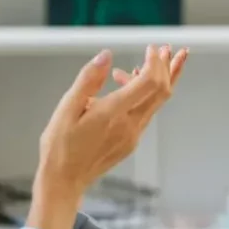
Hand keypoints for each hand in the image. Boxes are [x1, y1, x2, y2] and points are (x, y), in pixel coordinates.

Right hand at [30, 44, 185, 228]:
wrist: (63, 180)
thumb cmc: (60, 146)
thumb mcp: (66, 108)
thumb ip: (88, 80)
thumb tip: (106, 55)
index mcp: (112, 114)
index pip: (149, 82)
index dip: (155, 61)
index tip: (151, 48)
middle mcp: (129, 125)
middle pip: (163, 91)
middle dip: (169, 67)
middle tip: (169, 49)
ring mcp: (133, 135)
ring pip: (157, 102)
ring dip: (160, 80)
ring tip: (154, 61)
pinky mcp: (131, 142)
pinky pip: (145, 113)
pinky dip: (144, 95)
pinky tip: (129, 85)